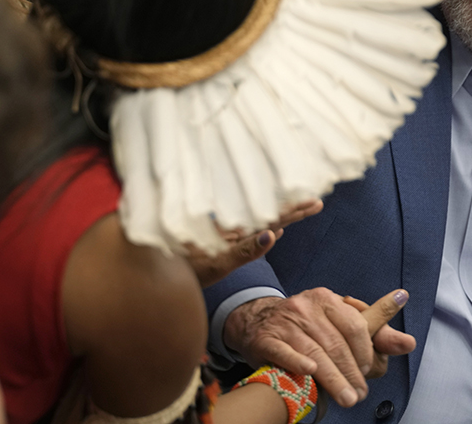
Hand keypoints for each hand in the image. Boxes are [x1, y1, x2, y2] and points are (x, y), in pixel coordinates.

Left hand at [186, 200, 323, 286]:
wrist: (153, 272)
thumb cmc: (180, 268)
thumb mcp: (215, 263)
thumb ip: (244, 250)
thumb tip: (274, 232)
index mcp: (234, 230)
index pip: (271, 216)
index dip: (293, 208)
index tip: (314, 200)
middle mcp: (232, 231)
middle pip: (270, 216)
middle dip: (294, 209)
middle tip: (318, 202)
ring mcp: (226, 238)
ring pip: (262, 223)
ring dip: (284, 216)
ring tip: (304, 208)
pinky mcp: (218, 246)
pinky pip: (249, 235)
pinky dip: (266, 230)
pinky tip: (275, 229)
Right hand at [223, 287, 414, 407]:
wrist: (256, 321)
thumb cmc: (308, 324)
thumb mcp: (339, 321)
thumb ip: (375, 332)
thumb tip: (409, 342)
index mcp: (327, 299)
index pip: (355, 324)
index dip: (366, 351)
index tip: (371, 370)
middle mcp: (306, 307)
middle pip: (336, 344)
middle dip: (352, 372)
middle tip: (359, 393)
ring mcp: (285, 322)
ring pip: (315, 353)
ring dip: (334, 380)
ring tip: (347, 398)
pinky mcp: (266, 339)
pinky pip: (285, 352)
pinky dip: (299, 363)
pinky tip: (310, 374)